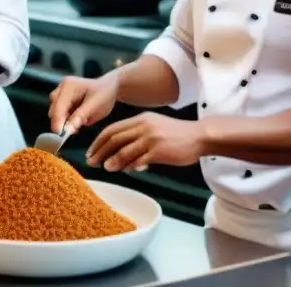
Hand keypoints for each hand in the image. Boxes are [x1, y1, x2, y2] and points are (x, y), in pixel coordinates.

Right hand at [48, 74, 119, 134]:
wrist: (109, 89)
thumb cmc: (104, 95)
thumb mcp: (95, 106)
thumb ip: (80, 117)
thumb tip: (67, 129)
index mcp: (69, 85)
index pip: (59, 105)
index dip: (58, 121)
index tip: (60, 135)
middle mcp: (61, 87)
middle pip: (54, 109)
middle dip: (63, 122)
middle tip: (76, 129)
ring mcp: (61, 93)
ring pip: (55, 113)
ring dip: (66, 121)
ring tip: (82, 121)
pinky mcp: (62, 100)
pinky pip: (60, 114)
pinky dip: (68, 120)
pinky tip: (79, 120)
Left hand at [87, 112, 204, 171]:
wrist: (199, 136)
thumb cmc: (175, 134)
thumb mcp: (153, 127)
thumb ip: (136, 136)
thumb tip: (119, 154)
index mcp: (140, 119)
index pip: (112, 129)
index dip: (98, 141)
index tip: (91, 151)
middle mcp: (143, 126)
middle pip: (114, 139)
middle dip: (100, 151)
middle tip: (91, 162)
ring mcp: (151, 138)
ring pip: (124, 150)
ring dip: (112, 160)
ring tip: (105, 167)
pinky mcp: (159, 151)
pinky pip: (139, 160)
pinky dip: (130, 166)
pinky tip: (125, 170)